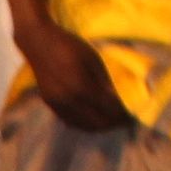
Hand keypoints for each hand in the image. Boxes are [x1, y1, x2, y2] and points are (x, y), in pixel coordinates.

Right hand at [17, 17, 132, 133]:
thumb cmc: (70, 46)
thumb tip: (117, 100)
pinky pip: (69, 121)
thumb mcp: (93, 59)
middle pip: (96, 121)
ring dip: (98, 127)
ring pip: (82, 125)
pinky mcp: (50, 104)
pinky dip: (83, 124)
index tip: (132, 118)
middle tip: (123, 122)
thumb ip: (103, 81)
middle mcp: (69, 100)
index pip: (107, 108)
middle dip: (112, 124)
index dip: (121, 115)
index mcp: (82, 87)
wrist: (39, 43)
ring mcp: (57, 104)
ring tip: (110, 122)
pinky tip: (92, 120)